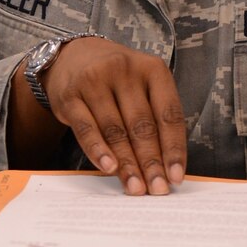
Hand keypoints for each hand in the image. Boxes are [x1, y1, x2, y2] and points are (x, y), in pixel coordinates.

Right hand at [42, 37, 187, 195]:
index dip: (174, 148)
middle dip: (151, 162)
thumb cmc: (117, 80)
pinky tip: (109, 168)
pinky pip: (87, 128)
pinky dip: (98, 151)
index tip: (176, 176)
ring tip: (135, 187)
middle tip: (157, 189)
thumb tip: (166, 166)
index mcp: (153, 70)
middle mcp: (125, 71)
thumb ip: (155, 117)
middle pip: (143, 125)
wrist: (73, 57)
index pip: (169, 114)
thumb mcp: (143, 85)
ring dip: (127, 163)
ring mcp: (95, 81)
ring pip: (116, 130)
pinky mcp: (70, 96)